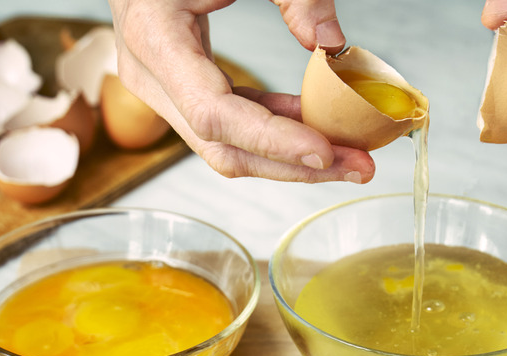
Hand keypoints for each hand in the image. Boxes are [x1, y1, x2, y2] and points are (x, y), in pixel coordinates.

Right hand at [107, 0, 374, 182]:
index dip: (271, 141)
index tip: (324, 150)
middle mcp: (150, 76)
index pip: (214, 114)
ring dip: (290, 156)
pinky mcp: (180, 89)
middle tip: (357, 166)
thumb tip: (332, 45)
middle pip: (223, 148)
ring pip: (227, 147)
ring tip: (348, 156)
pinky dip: (275, 130)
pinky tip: (318, 129)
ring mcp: (161, 88)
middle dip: (294, 165)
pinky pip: (231, 123)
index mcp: (155, 39)